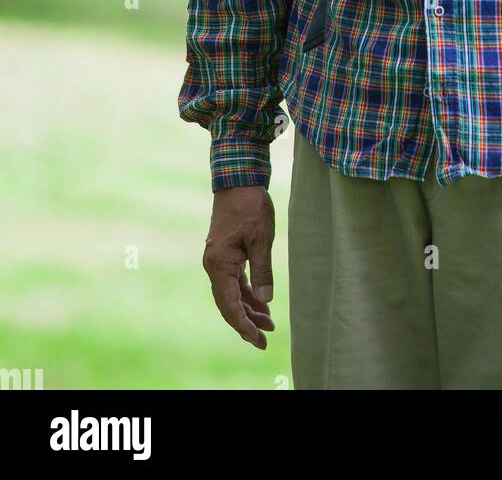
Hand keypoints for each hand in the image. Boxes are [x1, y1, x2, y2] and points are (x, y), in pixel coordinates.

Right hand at [202, 185, 276, 347]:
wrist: (238, 180)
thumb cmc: (250, 206)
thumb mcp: (261, 238)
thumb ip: (262, 270)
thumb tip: (265, 300)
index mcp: (219, 264)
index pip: (229, 304)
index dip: (243, 325)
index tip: (257, 340)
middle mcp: (214, 265)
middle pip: (228, 303)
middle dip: (246, 323)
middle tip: (265, 340)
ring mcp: (218, 260)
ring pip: (231, 294)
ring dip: (248, 309)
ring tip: (268, 324)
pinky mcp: (225, 255)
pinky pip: (234, 282)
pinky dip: (246, 294)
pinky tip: (260, 303)